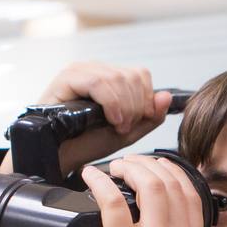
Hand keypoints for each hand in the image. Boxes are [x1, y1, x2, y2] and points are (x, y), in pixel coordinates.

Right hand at [37, 62, 172, 174]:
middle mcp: (95, 70)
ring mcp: (80, 71)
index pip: (139, 74)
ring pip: (117, 78)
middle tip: (126, 127)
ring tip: (117, 126)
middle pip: (131, 75)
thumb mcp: (127, 132)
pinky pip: (98, 82)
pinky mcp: (67, 78)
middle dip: (136, 105)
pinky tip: (111, 119)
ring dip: (125, 106)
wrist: (60, 156)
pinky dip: (111, 103)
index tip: (141, 120)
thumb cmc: (87, 144)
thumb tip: (166, 96)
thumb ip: (149, 117)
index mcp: (109, 78)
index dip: (146, 98)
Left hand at [80, 156, 206, 226]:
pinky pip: (114, 202)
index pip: (191, 195)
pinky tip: (91, 178)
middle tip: (128, 166)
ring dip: (130, 168)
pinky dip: (100, 183)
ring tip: (114, 169)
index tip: (155, 169)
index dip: (171, 173)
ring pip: (150, 184)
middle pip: (171, 183)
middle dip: (148, 164)